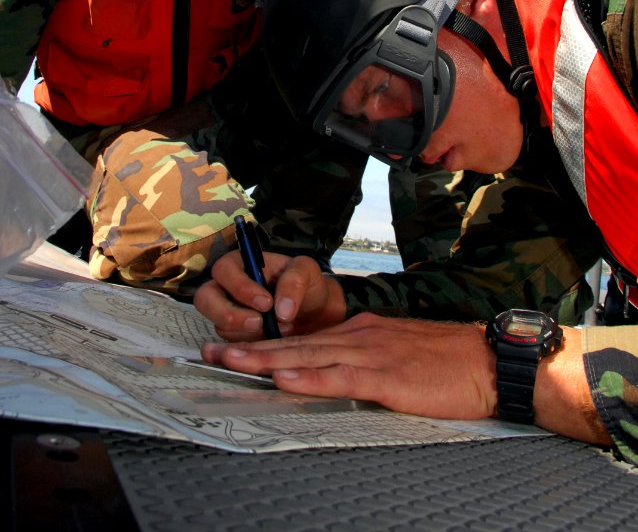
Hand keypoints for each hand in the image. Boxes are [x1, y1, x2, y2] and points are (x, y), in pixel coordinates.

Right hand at [194, 250, 346, 340]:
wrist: (317, 315)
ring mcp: (228, 314)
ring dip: (247, 334)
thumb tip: (280, 310)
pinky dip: (251, 348)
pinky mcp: (234, 338)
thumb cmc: (307, 286)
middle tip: (258, 323)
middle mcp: (228, 289)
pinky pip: (231, 346)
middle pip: (205, 299)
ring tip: (279, 332)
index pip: (224, 270)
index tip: (266, 303)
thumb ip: (294, 282)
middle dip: (228, 314)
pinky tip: (273, 343)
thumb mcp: (307, 272)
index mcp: (241, 264)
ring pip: (219, 326)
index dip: (239, 287)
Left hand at [200, 316, 610, 446]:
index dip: (267, 344)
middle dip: (250, 347)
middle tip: (209, 353)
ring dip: (263, 358)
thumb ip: (369, 360)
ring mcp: (372, 352)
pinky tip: (281, 375)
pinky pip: (339, 376)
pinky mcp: (387, 375)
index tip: (234, 348)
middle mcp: (359, 335)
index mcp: (363, 331)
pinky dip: (307, 375)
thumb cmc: (449, 361)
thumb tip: (342, 372)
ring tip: (227, 361)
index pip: (306, 337)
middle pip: (295, 341)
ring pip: (307, 354)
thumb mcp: (401, 353)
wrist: (488, 359)